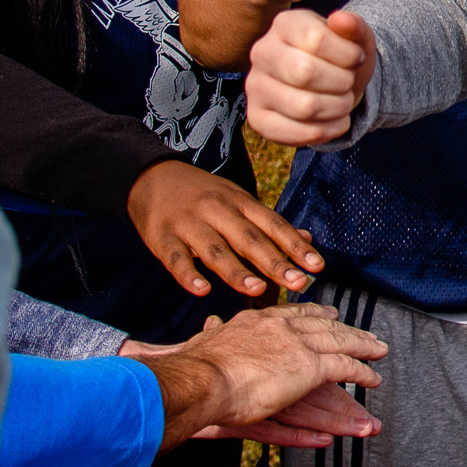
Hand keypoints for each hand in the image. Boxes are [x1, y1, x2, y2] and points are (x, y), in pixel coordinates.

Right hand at [125, 159, 323, 296]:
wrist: (150, 176)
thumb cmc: (202, 195)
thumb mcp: (237, 201)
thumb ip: (268, 224)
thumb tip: (307, 240)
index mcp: (239, 202)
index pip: (272, 225)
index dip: (295, 245)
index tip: (316, 266)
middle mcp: (217, 211)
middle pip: (249, 239)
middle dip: (275, 262)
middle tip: (298, 282)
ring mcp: (188, 223)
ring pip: (215, 249)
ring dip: (236, 271)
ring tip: (257, 289)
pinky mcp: (162, 237)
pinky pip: (176, 258)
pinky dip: (188, 275)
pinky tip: (202, 290)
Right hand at [144, 302, 387, 448]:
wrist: (201, 378)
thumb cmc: (194, 368)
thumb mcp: (203, 342)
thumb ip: (211, 332)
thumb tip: (208, 324)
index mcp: (256, 320)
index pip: (293, 313)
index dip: (315, 313)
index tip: (329, 313)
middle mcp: (280, 326)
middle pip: (323, 324)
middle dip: (347, 328)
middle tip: (365, 332)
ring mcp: (297, 345)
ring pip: (341, 343)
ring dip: (363, 348)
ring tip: (380, 353)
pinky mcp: (309, 367)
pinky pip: (345, 369)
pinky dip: (362, 373)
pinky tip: (373, 379)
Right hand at [246, 8, 376, 145]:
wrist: (329, 87)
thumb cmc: (340, 60)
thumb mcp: (355, 40)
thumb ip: (355, 27)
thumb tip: (341, 19)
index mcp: (284, 24)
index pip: (316, 39)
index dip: (347, 54)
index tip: (356, 59)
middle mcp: (262, 52)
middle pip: (305, 72)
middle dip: (341, 82)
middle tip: (348, 83)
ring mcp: (255, 86)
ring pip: (303, 106)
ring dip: (337, 108)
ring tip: (343, 102)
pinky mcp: (257, 118)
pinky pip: (296, 133)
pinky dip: (327, 131)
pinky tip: (336, 122)